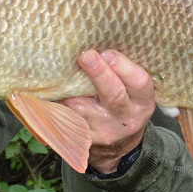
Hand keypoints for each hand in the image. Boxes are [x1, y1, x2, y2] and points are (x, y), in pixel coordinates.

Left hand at [59, 49, 154, 173]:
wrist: (118, 149)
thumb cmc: (125, 108)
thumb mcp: (135, 95)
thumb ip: (124, 73)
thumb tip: (100, 41)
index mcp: (142, 102)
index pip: (140, 83)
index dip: (124, 67)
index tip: (108, 53)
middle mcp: (125, 118)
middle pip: (114, 95)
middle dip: (99, 74)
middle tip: (86, 55)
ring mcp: (103, 131)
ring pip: (82, 106)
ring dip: (70, 87)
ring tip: (59, 67)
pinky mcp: (84, 139)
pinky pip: (66, 116)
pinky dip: (57, 101)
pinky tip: (50, 89)